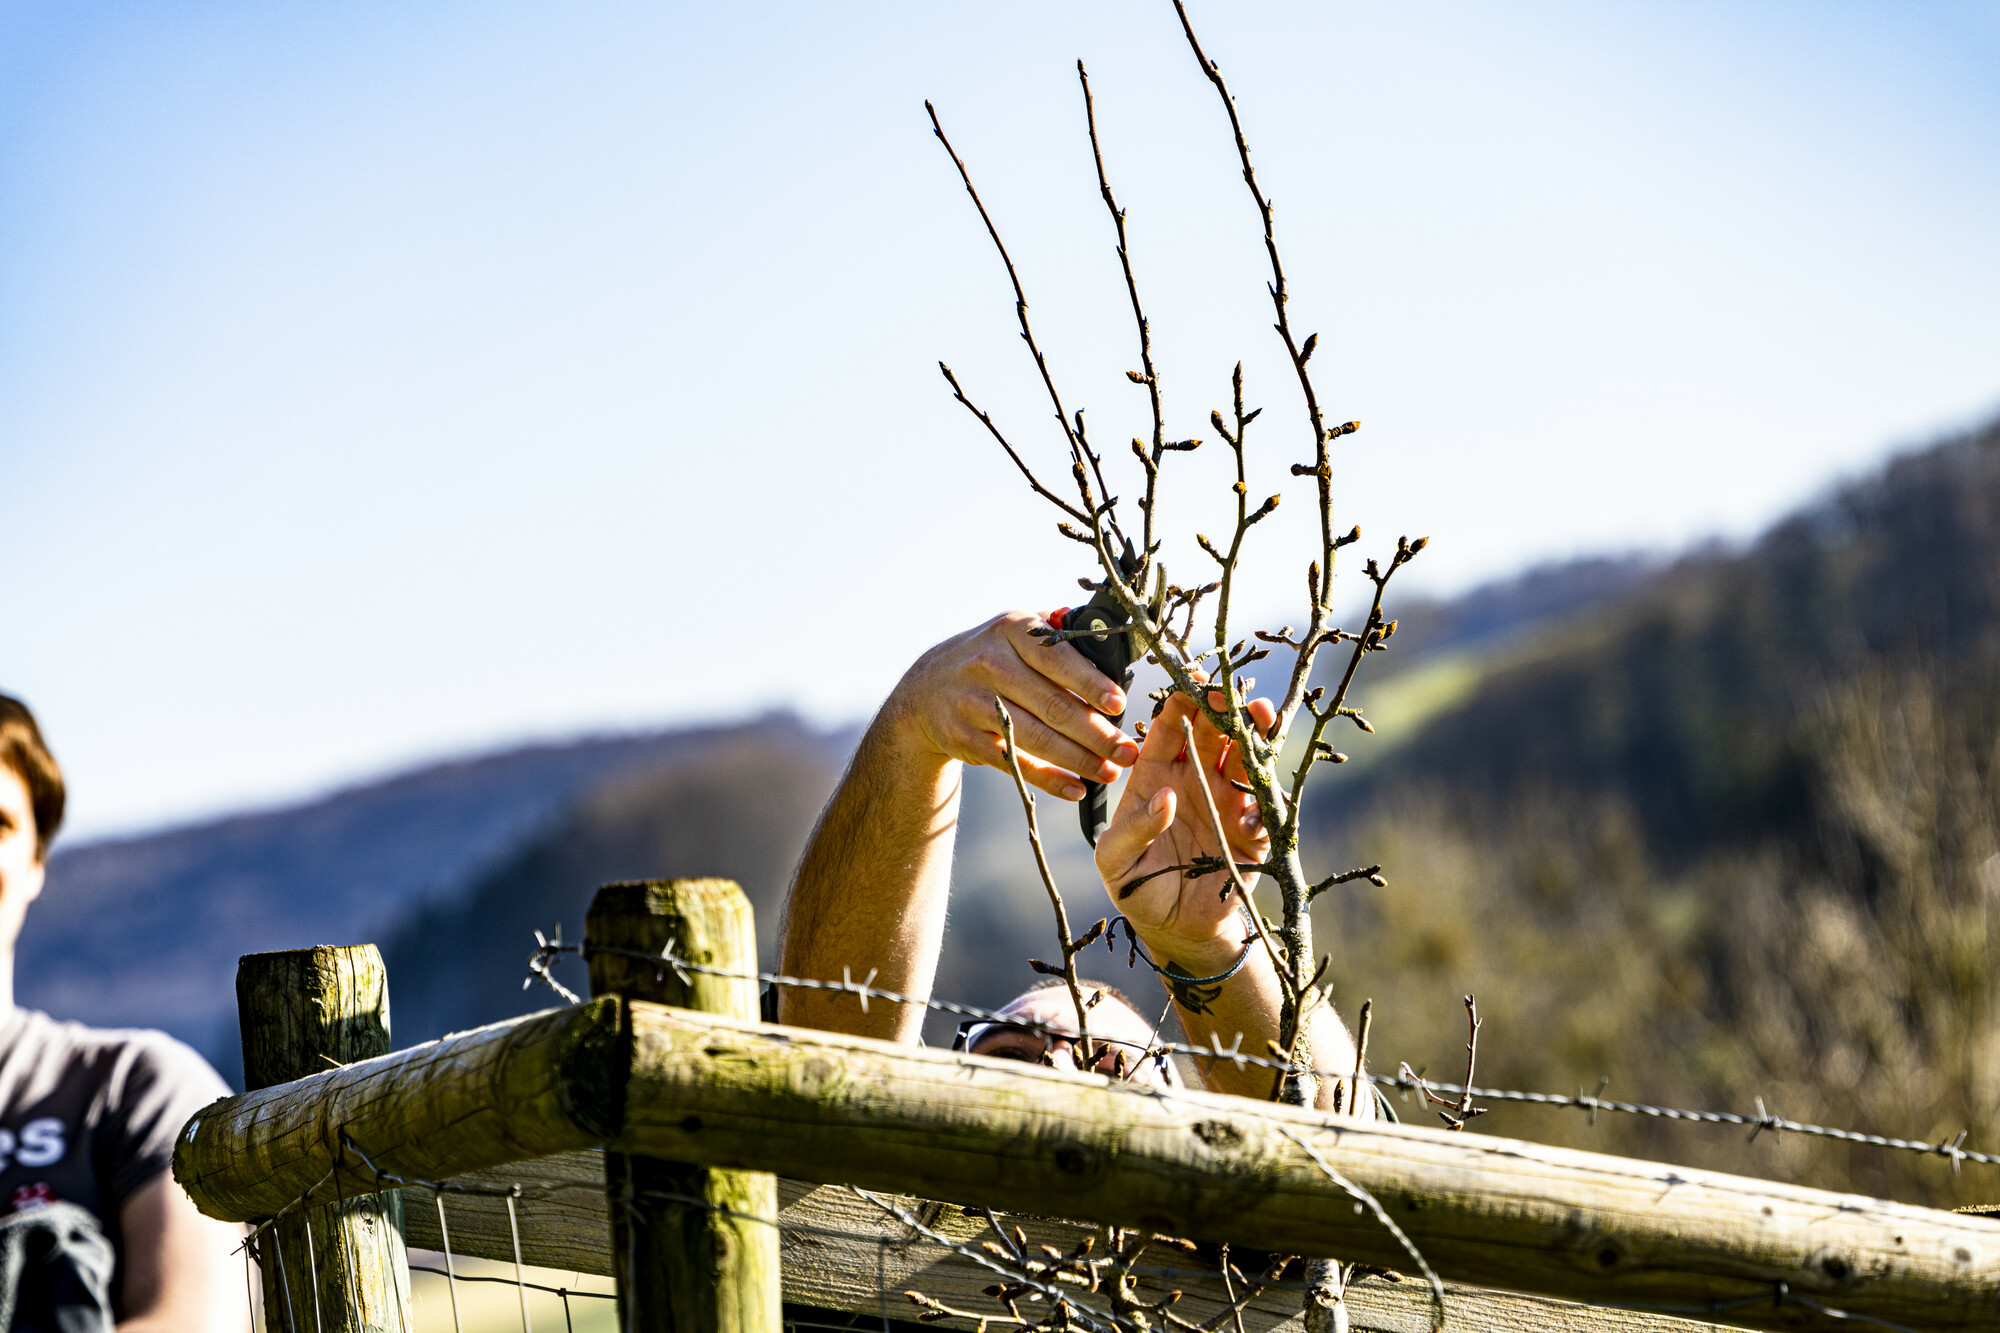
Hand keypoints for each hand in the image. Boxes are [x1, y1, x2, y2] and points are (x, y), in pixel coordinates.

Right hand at [882, 611, 1138, 798]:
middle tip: (1127, 752)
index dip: (1090, 685)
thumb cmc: (993, 657)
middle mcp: (989, 664)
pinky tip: (1076, 789)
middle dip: (1096, 733)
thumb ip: (1058, 638)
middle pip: (1051, 705)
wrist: (926, 689)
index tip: (1119, 706)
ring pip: (1035, 738)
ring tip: (1110, 772)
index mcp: (1010, 630)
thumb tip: (1114, 651)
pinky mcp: (963, 738)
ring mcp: (972, 703)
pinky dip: (1047, 780)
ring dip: (1078, 760)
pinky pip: (1014, 763)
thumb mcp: (1015, 633)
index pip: (1057, 659)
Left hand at [1093, 688, 1274, 961]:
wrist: (1175, 929)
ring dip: (1255, 735)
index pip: (1168, 729)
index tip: (1190, 688)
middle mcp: (1194, 780)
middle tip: (1230, 695)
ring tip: (1261, 717)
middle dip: (1222, 709)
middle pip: (1212, 733)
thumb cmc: (1135, 887)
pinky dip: (1263, 803)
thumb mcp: (1116, 859)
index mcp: (1156, 776)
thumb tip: (1166, 798)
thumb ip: (1134, 828)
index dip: (1179, 706)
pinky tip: (1252, 812)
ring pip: (1245, 757)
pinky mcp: (1253, 831)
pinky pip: (1265, 807)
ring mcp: (1226, 802)